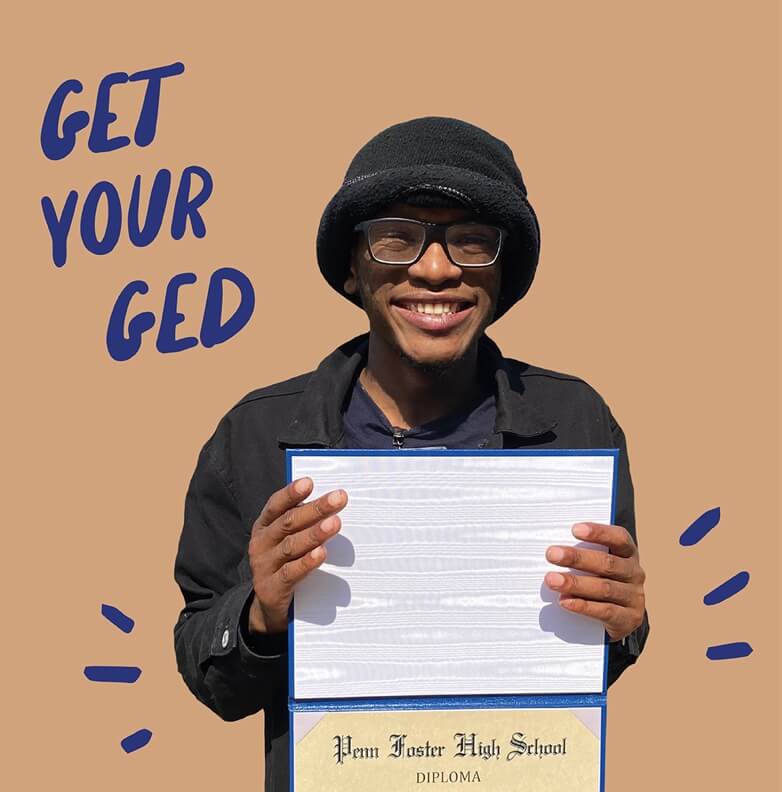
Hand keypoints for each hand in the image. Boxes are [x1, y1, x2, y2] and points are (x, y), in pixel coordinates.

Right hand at [247, 477, 347, 634]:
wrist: (268, 604)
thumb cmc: (285, 562)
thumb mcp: (288, 540)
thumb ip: (303, 522)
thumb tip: (333, 502)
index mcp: (264, 526)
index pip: (276, 505)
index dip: (291, 493)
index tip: (309, 482)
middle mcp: (261, 543)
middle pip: (289, 522)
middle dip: (316, 508)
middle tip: (339, 498)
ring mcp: (264, 566)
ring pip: (291, 546)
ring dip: (315, 533)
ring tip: (336, 523)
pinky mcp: (271, 588)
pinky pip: (291, 572)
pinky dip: (307, 562)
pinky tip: (321, 553)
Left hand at [544, 522, 645, 642]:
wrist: (620, 617)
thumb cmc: (600, 580)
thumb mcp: (596, 565)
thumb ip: (581, 554)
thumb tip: (553, 549)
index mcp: (627, 553)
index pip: (619, 538)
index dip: (599, 532)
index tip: (575, 529)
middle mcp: (634, 573)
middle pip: (607, 563)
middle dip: (577, 558)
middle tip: (552, 554)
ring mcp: (634, 597)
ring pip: (604, 588)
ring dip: (575, 583)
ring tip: (551, 580)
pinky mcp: (629, 619)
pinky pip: (605, 611)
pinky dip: (583, 606)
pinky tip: (565, 601)